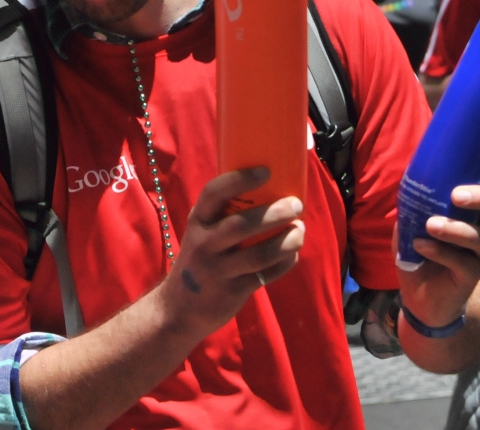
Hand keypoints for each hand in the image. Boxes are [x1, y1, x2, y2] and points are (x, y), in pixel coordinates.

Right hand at [161, 167, 304, 336]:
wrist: (179, 309)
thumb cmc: (200, 258)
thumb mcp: (202, 232)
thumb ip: (225, 214)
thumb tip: (270, 186)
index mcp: (198, 221)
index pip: (213, 193)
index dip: (239, 179)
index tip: (266, 171)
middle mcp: (204, 244)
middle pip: (241, 225)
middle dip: (274, 213)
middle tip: (296, 204)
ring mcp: (218, 271)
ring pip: (259, 254)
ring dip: (286, 241)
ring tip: (300, 230)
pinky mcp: (232, 292)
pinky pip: (265, 275)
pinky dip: (284, 263)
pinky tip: (292, 254)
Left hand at [394, 132, 479, 330]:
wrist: (416, 291)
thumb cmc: (420, 243)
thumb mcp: (416, 211)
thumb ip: (422, 191)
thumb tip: (419, 163)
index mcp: (478, 205)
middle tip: (457, 195)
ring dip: (456, 229)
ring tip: (431, 226)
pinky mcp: (472, 274)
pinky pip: (462, 261)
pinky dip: (440, 252)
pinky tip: (421, 246)